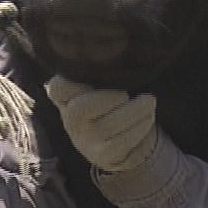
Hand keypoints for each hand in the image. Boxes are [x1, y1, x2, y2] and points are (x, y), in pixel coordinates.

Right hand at [45, 77, 159, 174]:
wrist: (120, 142)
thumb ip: (100, 72)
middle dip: (110, 98)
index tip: (99, 73)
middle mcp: (70, 120)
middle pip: (80, 109)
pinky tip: (148, 117)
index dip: (74, 80)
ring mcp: (85, 140)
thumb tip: (118, 52)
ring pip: (108, 126)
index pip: (58, 88)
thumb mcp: (99, 85)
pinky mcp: (103, 155)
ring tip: (148, 101)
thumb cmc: (111, 102)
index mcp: (66, 98)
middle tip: (126, 94)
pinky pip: (122, 141)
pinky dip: (140, 126)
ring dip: (135, 111)